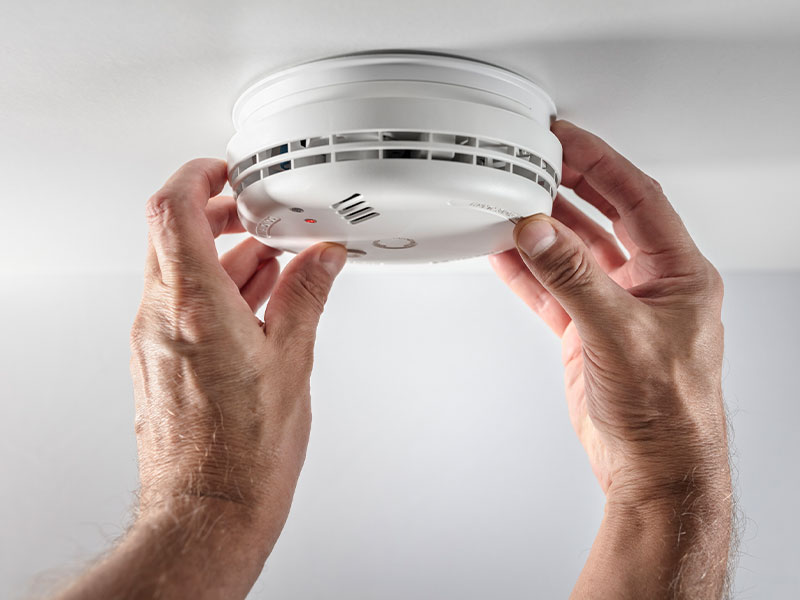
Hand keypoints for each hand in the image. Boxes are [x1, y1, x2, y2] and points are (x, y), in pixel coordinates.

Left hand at [57, 158, 346, 599]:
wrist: (209, 511)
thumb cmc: (245, 455)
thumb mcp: (292, 362)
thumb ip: (305, 298)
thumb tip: (321, 260)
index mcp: (196, 308)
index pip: (173, 210)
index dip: (198, 176)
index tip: (226, 171)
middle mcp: (163, 318)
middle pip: (172, 234)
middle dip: (216, 214)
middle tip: (256, 214)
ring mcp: (155, 340)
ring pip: (179, 270)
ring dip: (222, 255)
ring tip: (273, 264)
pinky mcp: (159, 361)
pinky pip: (180, 303)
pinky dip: (215, 289)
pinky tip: (256, 303)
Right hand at [490, 121, 731, 597]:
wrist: (653, 468)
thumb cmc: (668, 410)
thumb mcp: (620, 333)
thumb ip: (574, 278)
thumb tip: (539, 232)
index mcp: (678, 272)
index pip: (637, 196)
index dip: (600, 161)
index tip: (566, 139)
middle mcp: (649, 284)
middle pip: (604, 216)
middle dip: (569, 185)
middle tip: (533, 160)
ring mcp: (615, 307)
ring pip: (573, 252)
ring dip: (543, 229)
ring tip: (510, 201)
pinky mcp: (588, 332)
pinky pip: (553, 290)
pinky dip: (528, 271)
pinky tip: (505, 254)